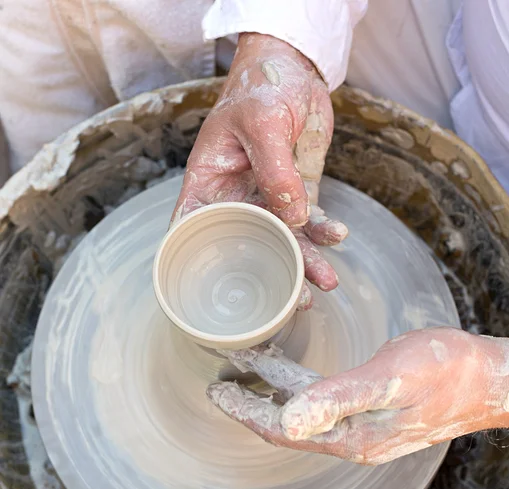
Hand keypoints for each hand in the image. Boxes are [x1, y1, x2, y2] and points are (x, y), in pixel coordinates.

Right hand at [172, 33, 347, 307]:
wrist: (295, 67)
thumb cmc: (262, 86)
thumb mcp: (263, 123)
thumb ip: (275, 172)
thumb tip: (291, 219)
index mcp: (209, 183)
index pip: (192, 229)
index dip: (194, 264)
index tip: (207, 296)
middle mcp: (235, 197)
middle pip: (247, 246)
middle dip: (270, 274)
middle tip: (294, 301)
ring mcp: (267, 197)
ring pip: (283, 239)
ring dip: (306, 261)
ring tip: (327, 282)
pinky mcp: (296, 191)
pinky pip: (309, 219)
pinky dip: (325, 231)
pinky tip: (338, 236)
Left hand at [207, 328, 508, 464]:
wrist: (488, 377)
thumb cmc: (445, 373)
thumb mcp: (388, 380)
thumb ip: (336, 399)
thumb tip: (287, 420)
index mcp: (352, 437)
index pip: (283, 430)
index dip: (246, 412)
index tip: (217, 393)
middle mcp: (353, 437)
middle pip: (287, 422)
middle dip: (251, 402)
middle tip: (221, 383)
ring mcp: (363, 424)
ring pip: (303, 408)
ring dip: (272, 389)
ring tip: (247, 367)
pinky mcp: (373, 408)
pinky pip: (323, 396)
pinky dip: (299, 381)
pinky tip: (290, 368)